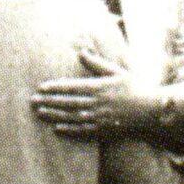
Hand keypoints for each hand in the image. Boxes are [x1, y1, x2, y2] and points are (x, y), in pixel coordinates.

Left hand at [32, 44, 163, 139]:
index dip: (56, 87)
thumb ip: (97, 64)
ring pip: (72, 117)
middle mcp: (98, 103)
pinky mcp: (104, 130)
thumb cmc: (134, 88)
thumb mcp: (117, 72)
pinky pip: (83, 131)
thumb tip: (81, 52)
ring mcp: (100, 118)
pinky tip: (57, 128)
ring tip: (40, 112)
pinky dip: (69, 130)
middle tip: (33, 101)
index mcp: (100, 87)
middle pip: (68, 102)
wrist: (150, 111)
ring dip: (55, 115)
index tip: (41, 88)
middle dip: (49, 101)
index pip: (72, 87)